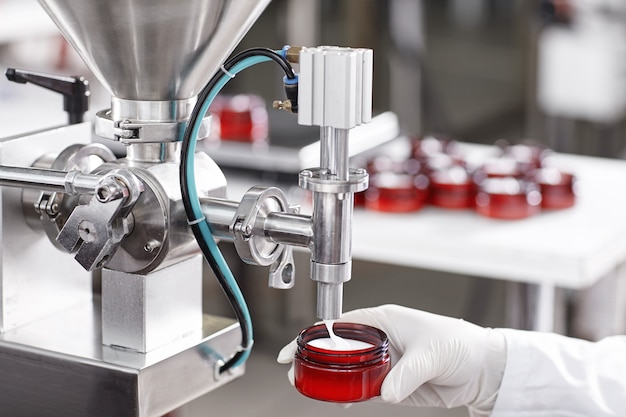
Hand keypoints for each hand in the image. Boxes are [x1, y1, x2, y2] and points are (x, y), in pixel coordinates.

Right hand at [277, 304, 506, 416]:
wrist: (481, 369)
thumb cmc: (459, 344)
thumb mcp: (431, 354)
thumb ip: (407, 373)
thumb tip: (387, 391)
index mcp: (383, 320)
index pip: (340, 324)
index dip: (315, 334)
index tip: (296, 346)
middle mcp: (379, 338)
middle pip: (337, 347)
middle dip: (314, 357)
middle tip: (295, 370)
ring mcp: (383, 360)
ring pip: (347, 368)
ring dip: (329, 378)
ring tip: (310, 387)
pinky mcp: (391, 381)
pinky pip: (363, 387)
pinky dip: (349, 393)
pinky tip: (340, 399)